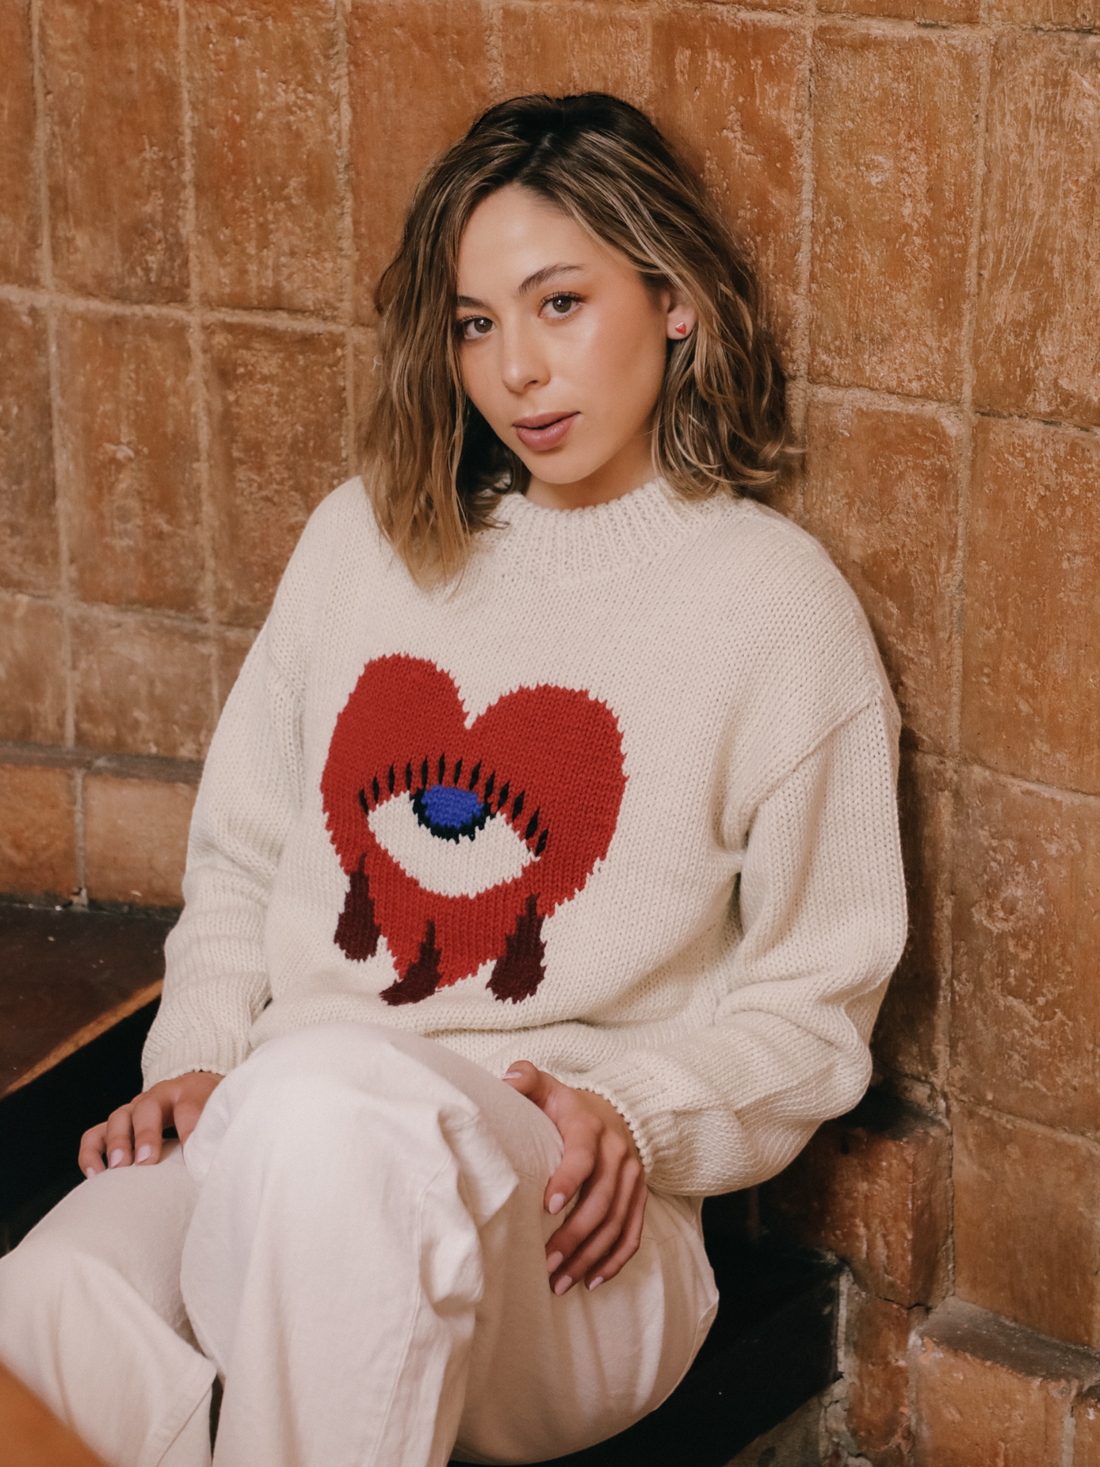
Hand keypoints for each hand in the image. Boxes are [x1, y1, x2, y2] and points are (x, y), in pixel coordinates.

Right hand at [78, 1071, 222, 1176]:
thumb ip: (216, 1132)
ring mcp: (133, 1110)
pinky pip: (95, 1135)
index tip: (194, 1158)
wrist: (194, 1093)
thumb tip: (214, 1162)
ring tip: (119, 1168)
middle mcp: (157, 1097)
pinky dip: (91, 1153)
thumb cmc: (206, 1111)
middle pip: (147, 1107)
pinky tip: (95, 1175)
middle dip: (146, 1134)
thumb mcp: (217, 1115)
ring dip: (117, 1143)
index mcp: (189, 1091)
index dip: (191, 1131)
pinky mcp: (116, 1126)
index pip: (190, 1106)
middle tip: (147, 1160)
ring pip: (118, 1118)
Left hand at [503, 1061, 646, 1295]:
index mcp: (590, 1127)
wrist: (614, 1111)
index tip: (547, 1205)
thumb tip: (507, 1078)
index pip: (583, 1156)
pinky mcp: (639, 1197)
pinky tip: (591, 1281)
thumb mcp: (547, 1087)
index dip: (568, 1180)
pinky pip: (632, 1233)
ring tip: (560, 1282)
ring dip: (589, 1256)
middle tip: (546, 1263)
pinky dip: (615, 1260)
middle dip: (574, 1236)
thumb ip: (526, 1079)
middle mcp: (617, 1153)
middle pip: (601, 1201)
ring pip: (616, 1224)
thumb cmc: (566, 1107)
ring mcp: (633, 1178)